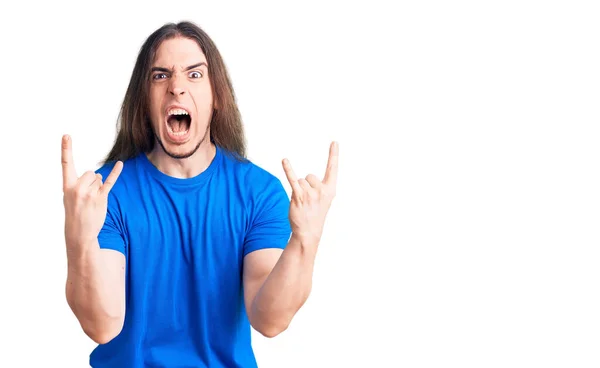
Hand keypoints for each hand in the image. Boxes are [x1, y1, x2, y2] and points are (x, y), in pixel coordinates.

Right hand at [61, 135, 122, 249]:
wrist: (79, 232)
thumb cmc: (75, 212)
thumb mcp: (70, 197)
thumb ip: (81, 183)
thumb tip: (98, 175)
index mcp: (67, 186)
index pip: (66, 164)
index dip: (66, 149)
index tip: (66, 135)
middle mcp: (78, 188)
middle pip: (91, 172)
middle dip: (91, 181)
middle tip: (86, 197)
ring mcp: (90, 193)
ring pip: (99, 179)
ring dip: (98, 187)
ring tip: (91, 202)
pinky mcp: (101, 197)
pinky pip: (110, 181)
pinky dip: (116, 172)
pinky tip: (121, 164)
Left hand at [282, 141, 338, 246]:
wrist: (308, 232)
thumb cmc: (315, 215)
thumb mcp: (324, 200)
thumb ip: (320, 187)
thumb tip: (305, 178)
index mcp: (330, 190)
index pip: (333, 169)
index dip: (333, 155)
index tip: (334, 142)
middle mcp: (322, 190)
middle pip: (310, 176)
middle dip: (307, 186)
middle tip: (309, 201)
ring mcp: (310, 193)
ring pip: (301, 181)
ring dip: (299, 190)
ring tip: (302, 204)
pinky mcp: (298, 196)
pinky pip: (292, 179)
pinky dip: (288, 169)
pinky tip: (285, 160)